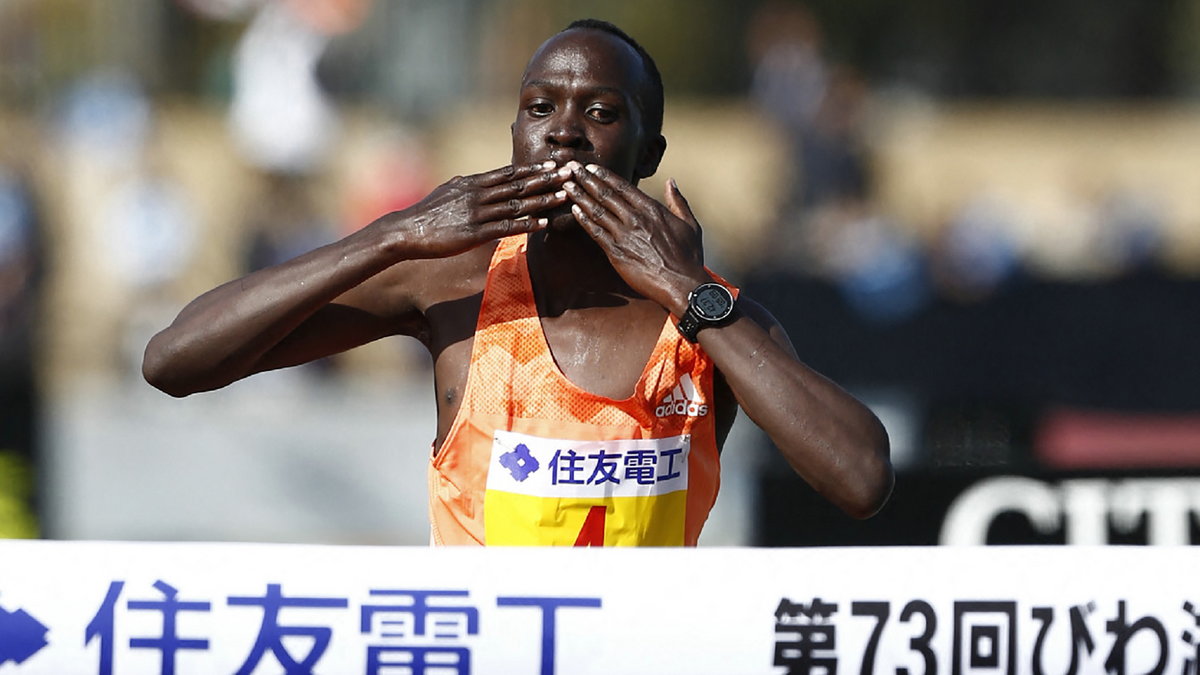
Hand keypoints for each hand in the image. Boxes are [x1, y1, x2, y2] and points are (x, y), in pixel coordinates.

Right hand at [382, 161, 569, 258]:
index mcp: (474, 184)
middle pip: (519, 184)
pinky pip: (505, 227)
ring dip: (543, 199)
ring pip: (516, 204)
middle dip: (547, 178)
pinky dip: (526, 225)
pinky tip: (543, 224)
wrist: (406, 230)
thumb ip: (469, 186)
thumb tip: (480, 180)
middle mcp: (478, 194)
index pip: (509, 173)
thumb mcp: (449, 191)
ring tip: (565, 194)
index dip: (533, 168)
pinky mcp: (474, 233)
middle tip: (570, 171)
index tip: (553, 162)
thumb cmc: (427, 214)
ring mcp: (477, 213)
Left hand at [563, 162, 707, 313]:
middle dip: (586, 179)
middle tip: (571, 168)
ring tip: (566, 185)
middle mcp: (636, 218)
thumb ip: (678, 201)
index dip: (604, 176)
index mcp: (652, 209)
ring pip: (597, 211)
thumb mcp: (690, 224)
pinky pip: (596, 233)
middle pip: (606, 194)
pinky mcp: (617, 253)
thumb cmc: (689, 257)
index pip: (623, 187)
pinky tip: (574, 210)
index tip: (591, 167)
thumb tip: (671, 181)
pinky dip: (584, 220)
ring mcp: (625, 235)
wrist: (683, 284)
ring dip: (580, 196)